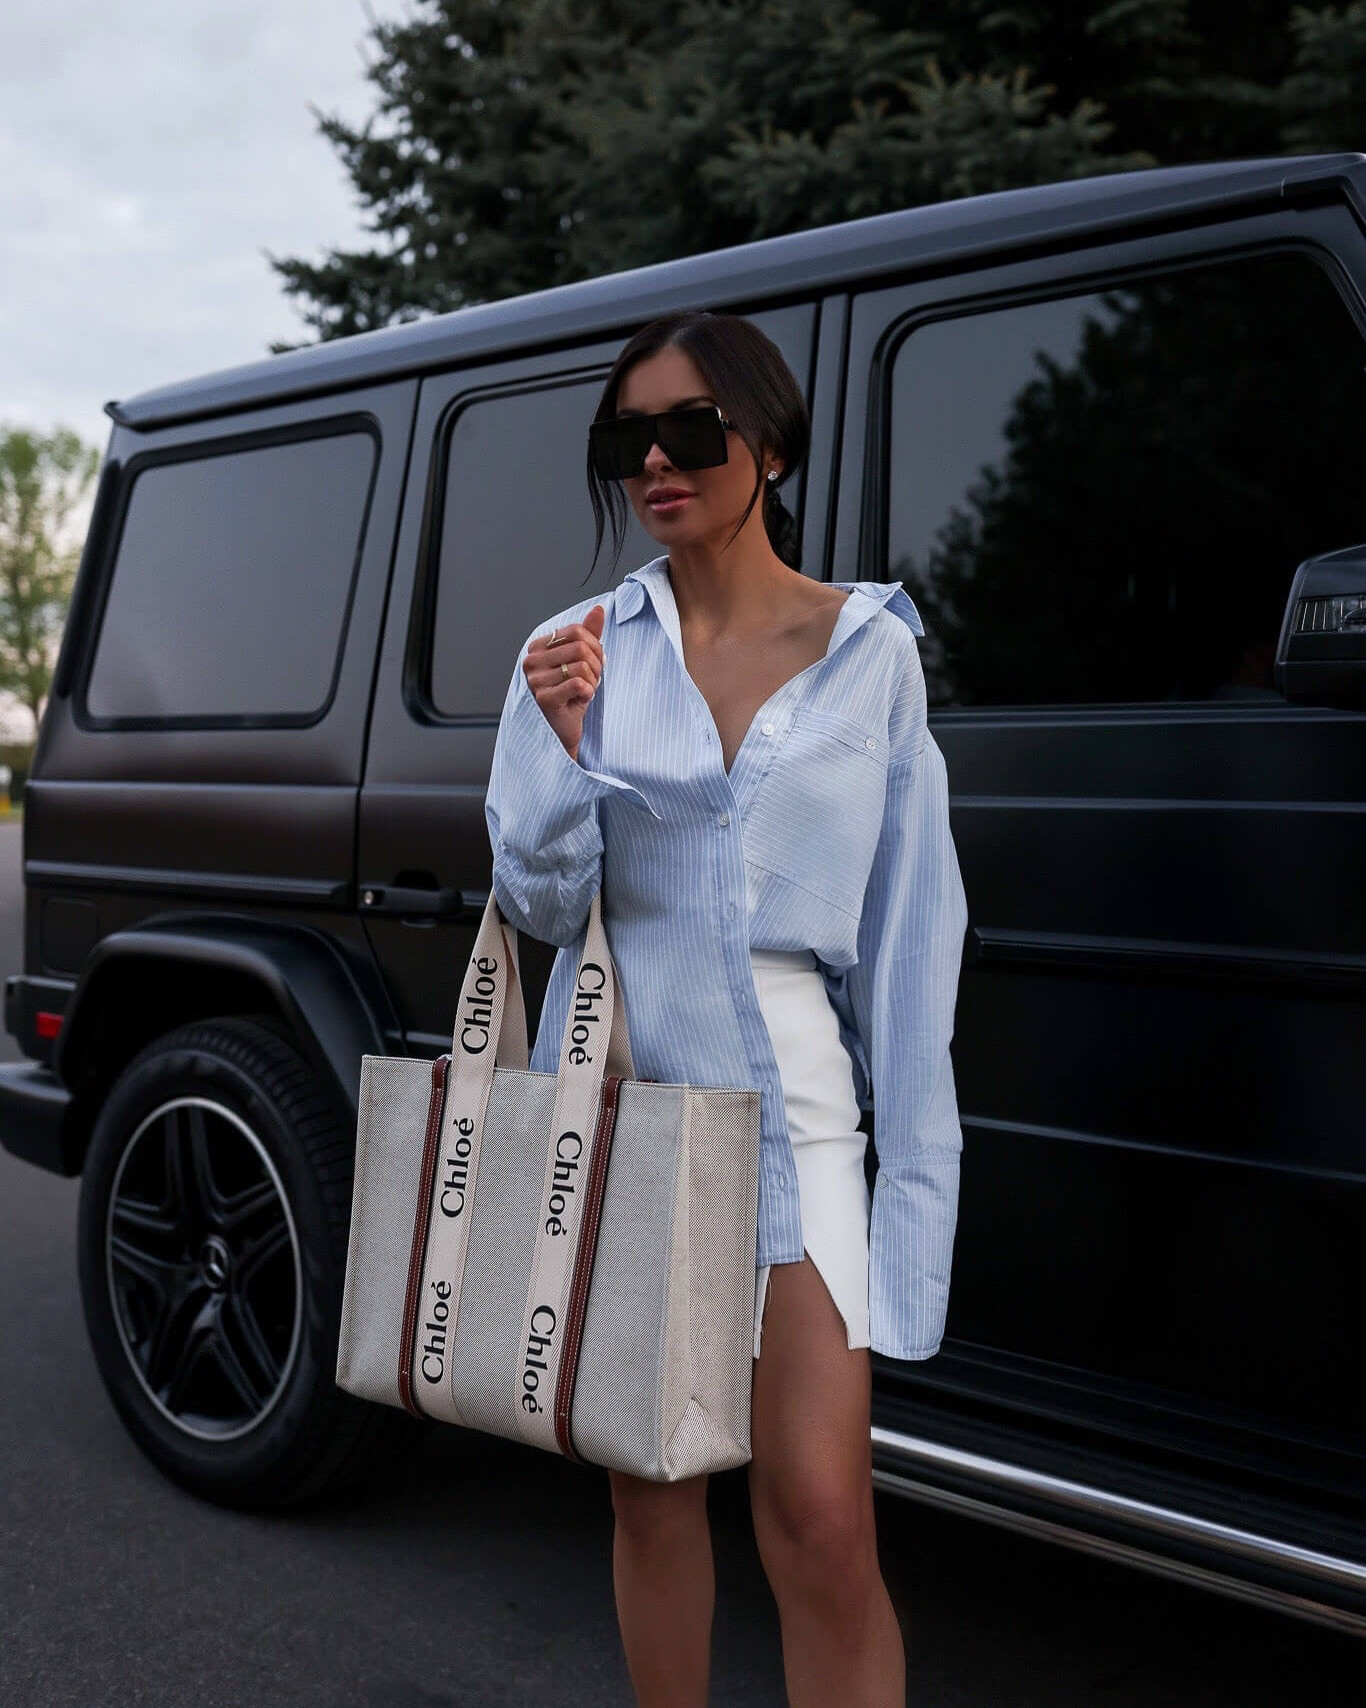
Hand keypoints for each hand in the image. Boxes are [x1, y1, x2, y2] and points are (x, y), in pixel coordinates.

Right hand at [522, 605, 605, 760]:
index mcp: (537, 648)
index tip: (594, 664)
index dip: (595, 647)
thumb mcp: (581, 662)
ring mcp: (535, 680)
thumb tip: (598, 609)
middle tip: (591, 681)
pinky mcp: (544, 698)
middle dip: (597, 666)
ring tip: (584, 692)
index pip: (576, 631)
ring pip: (583, 666)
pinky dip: (588, 693)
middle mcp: (531, 661)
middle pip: (581, 647)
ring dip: (593, 682)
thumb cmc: (570, 696)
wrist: (562, 732)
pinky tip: (579, 701)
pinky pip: (580, 684)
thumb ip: (588, 635)